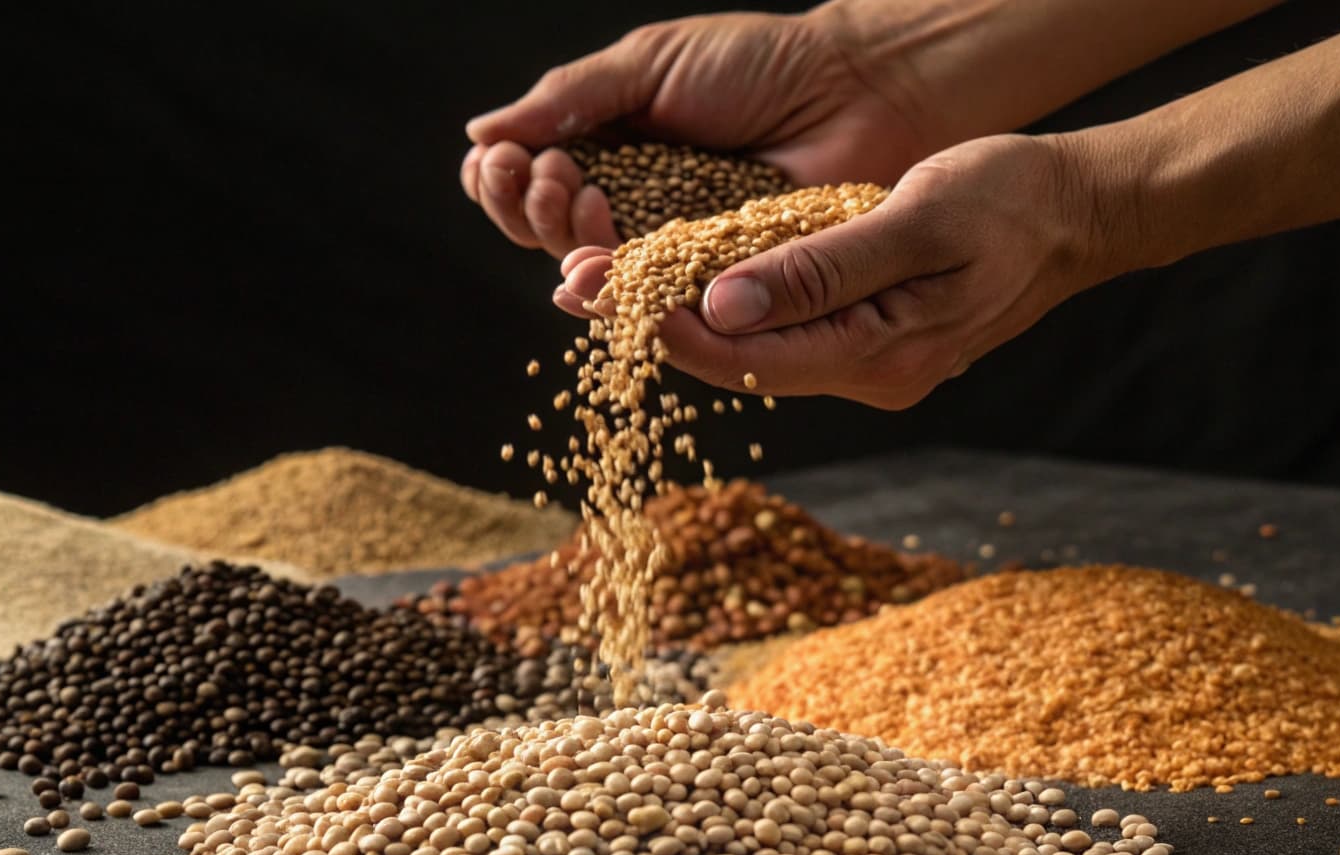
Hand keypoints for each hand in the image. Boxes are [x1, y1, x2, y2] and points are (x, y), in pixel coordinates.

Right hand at [461, 10, 942, 257]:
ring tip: (582, 200)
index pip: (530, 182)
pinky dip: (618, 291)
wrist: (857, 92)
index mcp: (609, 150)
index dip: (504, 182)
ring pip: (593, 274)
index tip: (505, 162)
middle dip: (528, 211)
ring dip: (565, 244)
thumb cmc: (759, 65)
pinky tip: (601, 265)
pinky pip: (655, 304)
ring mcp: (672, 251)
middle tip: (552, 178)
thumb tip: (481, 137)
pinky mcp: (713, 287)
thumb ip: (569, 101)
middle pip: (548, 235)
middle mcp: (633, 206)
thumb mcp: (649, 64)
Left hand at [554, 135, 1111, 409]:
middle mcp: (872, 376)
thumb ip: (823, 267)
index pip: (748, 356)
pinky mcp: (873, 339)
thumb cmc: (1011, 202)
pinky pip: (785, 334)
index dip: (666, 325)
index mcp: (882, 354)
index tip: (600, 290)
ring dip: (684, 315)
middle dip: (656, 323)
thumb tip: (723, 305)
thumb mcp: (916, 218)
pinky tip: (681, 280)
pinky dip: (731, 307)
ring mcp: (873, 363)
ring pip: (757, 349)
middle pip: (740, 361)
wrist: (1082, 212)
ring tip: (608, 280)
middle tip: (576, 286)